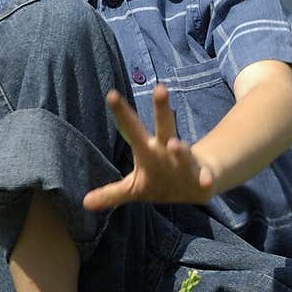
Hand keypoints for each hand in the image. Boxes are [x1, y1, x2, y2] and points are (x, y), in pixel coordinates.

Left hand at [82, 83, 215, 211]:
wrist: (197, 185)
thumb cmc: (161, 181)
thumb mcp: (134, 188)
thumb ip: (111, 194)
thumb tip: (84, 203)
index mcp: (147, 151)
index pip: (132, 129)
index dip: (122, 113)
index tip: (112, 94)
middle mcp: (166, 151)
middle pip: (163, 127)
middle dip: (161, 109)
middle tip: (160, 88)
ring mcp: (185, 163)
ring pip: (183, 153)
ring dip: (180, 149)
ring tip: (175, 144)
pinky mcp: (201, 178)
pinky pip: (204, 178)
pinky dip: (206, 180)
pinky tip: (206, 182)